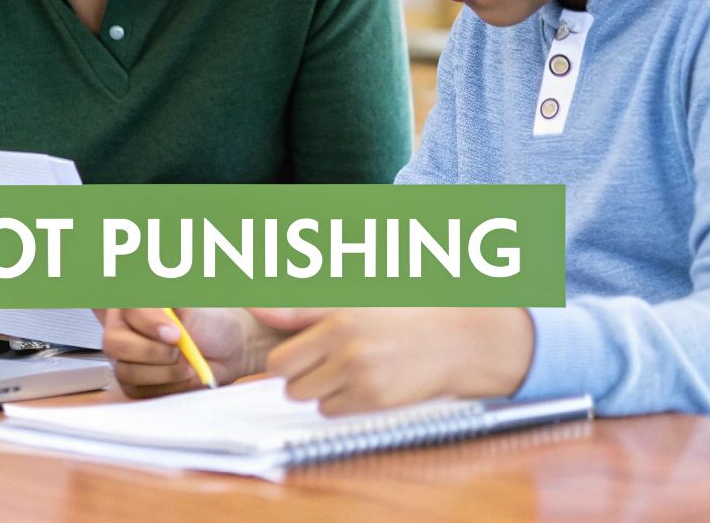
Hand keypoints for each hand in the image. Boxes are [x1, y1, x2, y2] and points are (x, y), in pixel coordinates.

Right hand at [101, 307, 271, 398]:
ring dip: (164, 371)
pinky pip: (138, 391)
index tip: (175, 333)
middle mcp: (122, 329)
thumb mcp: (193, 304)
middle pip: (114, 343)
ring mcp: (124, 359)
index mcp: (133, 303)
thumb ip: (172, 301)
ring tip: (188, 364)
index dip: (148, 322)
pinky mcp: (133, 384)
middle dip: (152, 352)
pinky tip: (182, 375)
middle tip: (180, 352)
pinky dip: (166, 386)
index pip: (127, 308)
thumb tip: (160, 298)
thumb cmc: (208, 323)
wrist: (225, 350)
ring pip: (127, 371)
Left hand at [250, 307, 534, 415]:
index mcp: (339, 311)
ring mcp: (358, 374)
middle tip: (314, 358)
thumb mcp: (354, 299)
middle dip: (292, 368)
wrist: (455, 341)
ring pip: (302, 394)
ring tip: (340, 369)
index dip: (274, 343)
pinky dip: (336, 402)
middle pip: (282, 371)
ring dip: (312, 387)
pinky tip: (358, 383)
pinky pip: (328, 411)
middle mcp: (345, 342)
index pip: (280, 326)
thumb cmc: (402, 315)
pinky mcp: (372, 400)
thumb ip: (301, 307)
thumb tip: (254, 305)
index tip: (272, 345)